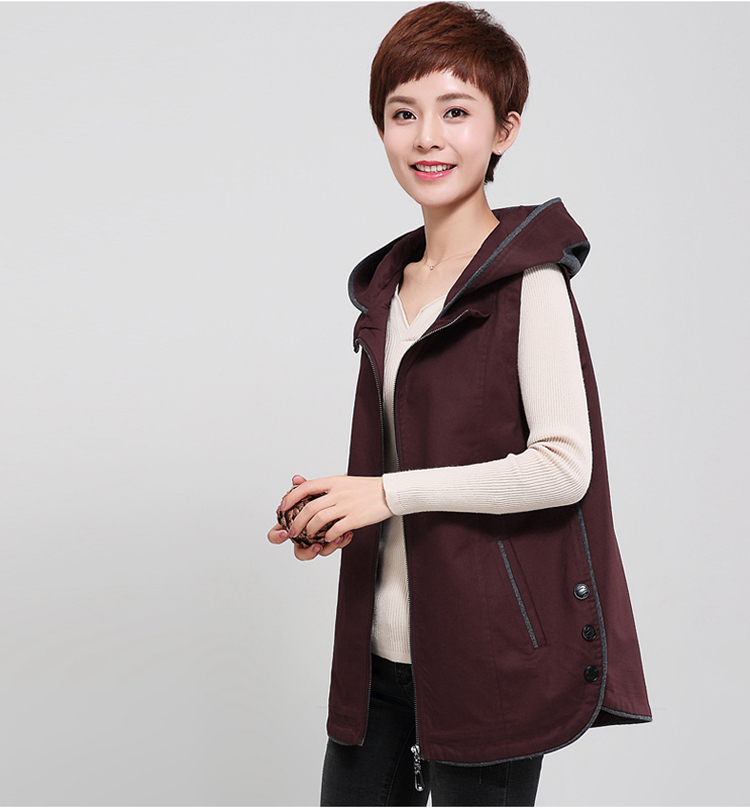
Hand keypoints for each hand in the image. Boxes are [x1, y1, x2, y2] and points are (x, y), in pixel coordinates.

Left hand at [268, 474, 393, 560]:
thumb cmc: (366, 488)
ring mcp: (347, 505)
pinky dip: (328, 536)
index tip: (282, 507)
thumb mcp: (342, 480)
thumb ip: (322, 484)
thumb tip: (298, 481)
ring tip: (309, 535)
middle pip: (309, 507)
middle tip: (293, 530)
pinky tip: (328, 538)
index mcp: (334, 481)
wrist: (389, 492)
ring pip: (319, 519)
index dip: (291, 497)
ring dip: (310, 529)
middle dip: (297, 521)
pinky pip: (336, 529)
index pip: (306, 487)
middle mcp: (338, 492)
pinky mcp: (356, 518)